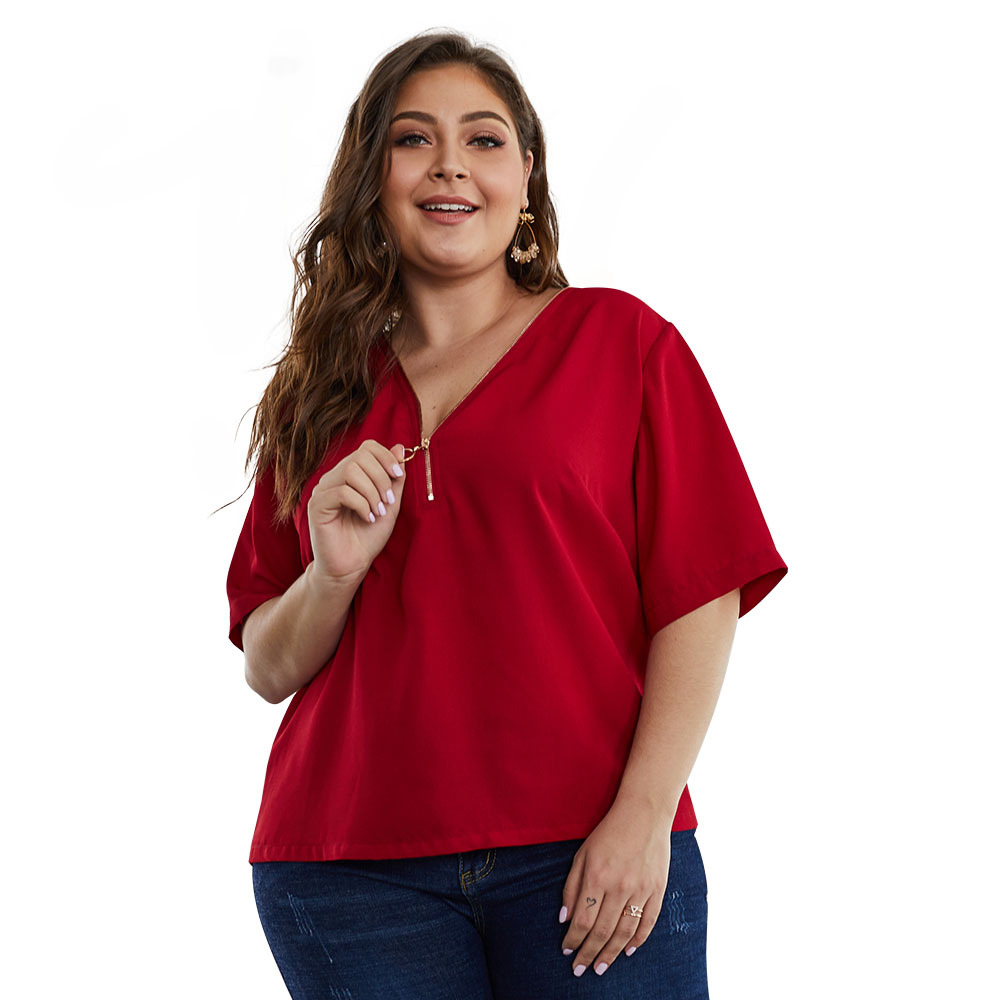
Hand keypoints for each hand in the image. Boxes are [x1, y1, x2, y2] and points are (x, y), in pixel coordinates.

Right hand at [307, 439, 406, 582]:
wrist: (352, 566)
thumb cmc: (368, 537)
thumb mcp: (390, 504)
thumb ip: (394, 478)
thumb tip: (400, 447)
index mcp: (350, 474)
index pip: (367, 447)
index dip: (385, 456)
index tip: (398, 475)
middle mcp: (334, 478)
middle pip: (360, 457)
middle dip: (381, 478)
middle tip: (387, 503)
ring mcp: (322, 490)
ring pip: (351, 471)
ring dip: (372, 492)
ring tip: (378, 513)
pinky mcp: (316, 505)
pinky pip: (342, 491)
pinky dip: (361, 504)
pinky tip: (367, 519)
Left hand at [559, 795, 671, 976]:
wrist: (644, 813)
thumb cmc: (609, 832)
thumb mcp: (583, 854)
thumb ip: (572, 887)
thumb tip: (564, 919)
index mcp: (597, 876)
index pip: (583, 920)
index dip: (573, 940)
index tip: (566, 952)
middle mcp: (619, 886)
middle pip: (603, 931)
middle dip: (589, 953)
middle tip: (580, 970)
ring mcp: (641, 889)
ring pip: (625, 932)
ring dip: (611, 954)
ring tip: (601, 967)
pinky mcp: (657, 889)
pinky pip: (648, 922)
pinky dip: (638, 940)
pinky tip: (627, 951)